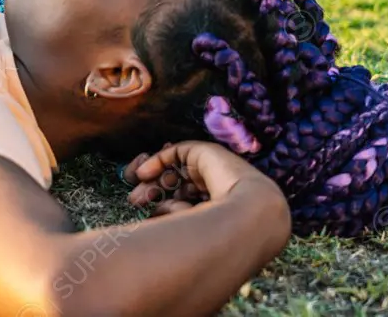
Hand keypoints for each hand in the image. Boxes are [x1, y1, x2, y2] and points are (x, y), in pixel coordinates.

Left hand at [121, 141, 282, 217]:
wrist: (253, 216)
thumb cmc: (224, 234)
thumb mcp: (192, 230)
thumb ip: (173, 218)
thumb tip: (153, 211)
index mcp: (218, 209)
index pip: (184, 203)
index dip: (162, 206)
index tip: (145, 215)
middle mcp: (216, 188)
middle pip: (177, 186)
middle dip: (154, 193)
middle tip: (134, 202)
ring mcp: (212, 170)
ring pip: (176, 171)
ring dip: (154, 180)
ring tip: (137, 194)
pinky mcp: (207, 153)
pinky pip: (177, 153)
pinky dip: (158, 160)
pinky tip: (143, 173)